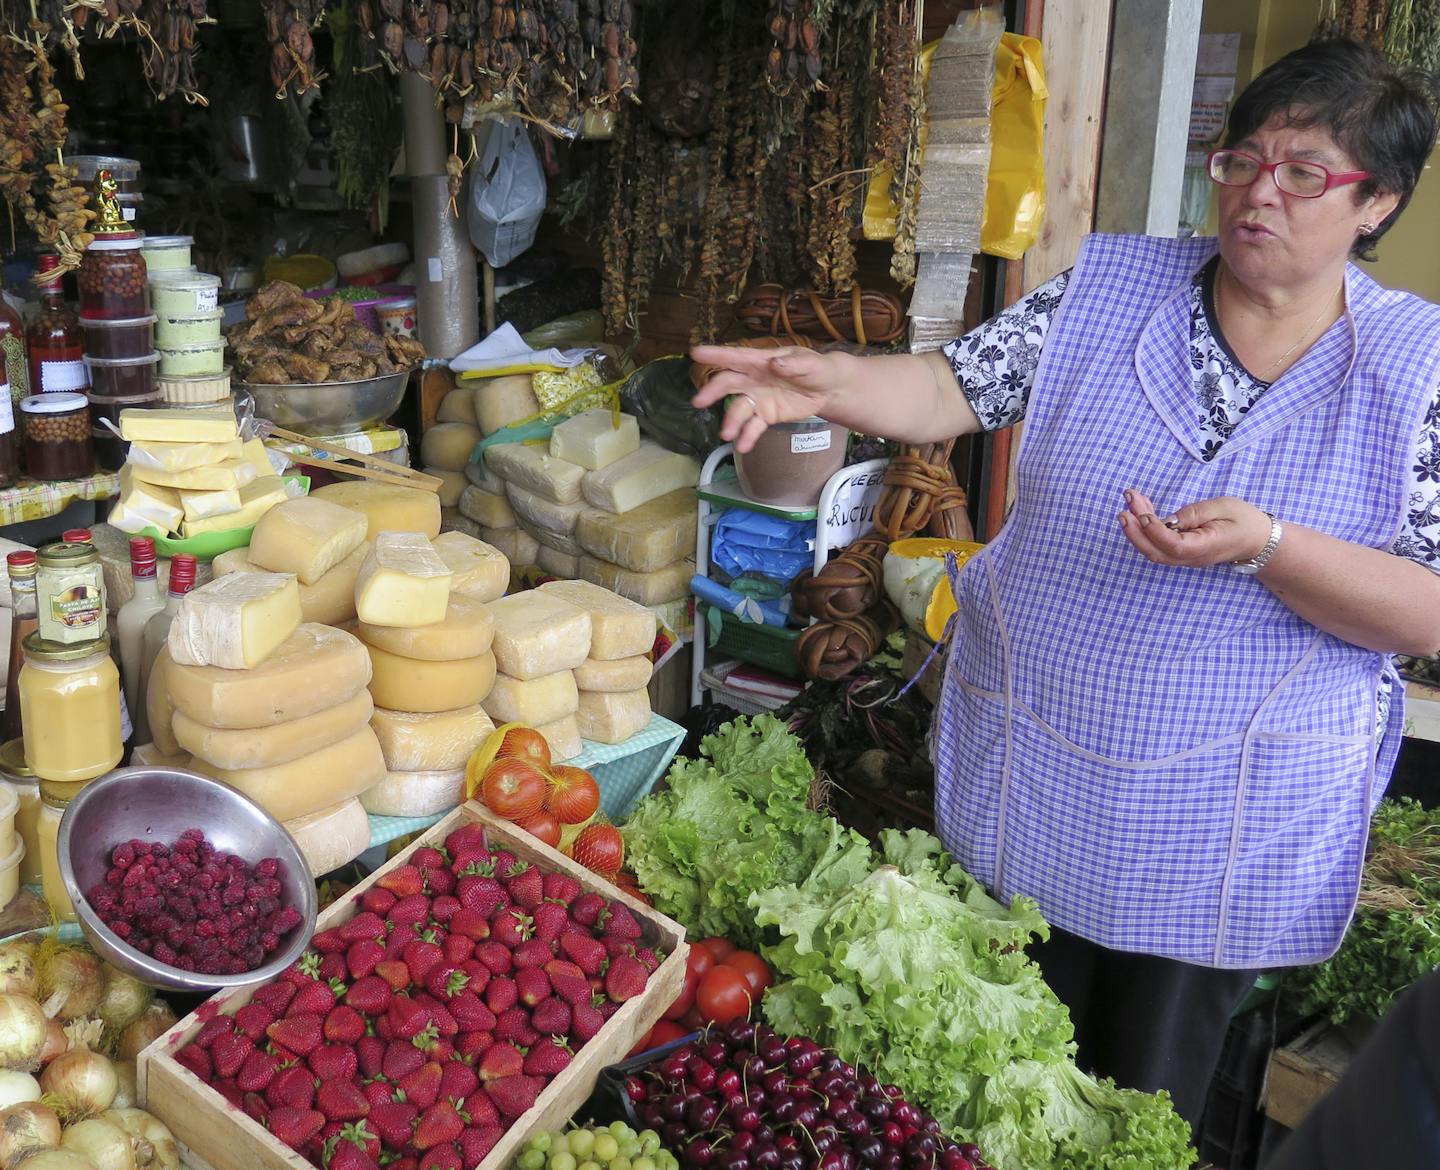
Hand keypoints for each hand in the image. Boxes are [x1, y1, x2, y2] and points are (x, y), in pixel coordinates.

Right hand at [690, 345, 842, 452]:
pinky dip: (747, 436)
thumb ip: (794, 364)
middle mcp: (754, 379)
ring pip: (739, 409)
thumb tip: (775, 363)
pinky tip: (743, 446)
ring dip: (731, 421)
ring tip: (727, 435)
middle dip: (713, 391)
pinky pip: (753, 426)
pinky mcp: (766, 415)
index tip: (695, 354)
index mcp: (762, 361)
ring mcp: (758, 398)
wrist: (828, 390)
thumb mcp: (811, 364)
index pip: (736, 357)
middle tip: (699, 402)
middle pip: (729, 383)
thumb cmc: (816, 369)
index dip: (716, 354)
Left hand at [1118, 489, 1273, 568]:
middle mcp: (1190, 558)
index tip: (1143, 514)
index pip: (1172, 545)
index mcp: (1204, 548)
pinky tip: (1140, 509)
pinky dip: (1145, 527)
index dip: (1154, 531)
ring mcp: (1183, 558)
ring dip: (1137, 527)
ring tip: (1130, 500)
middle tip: (1125, 506)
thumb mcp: (1222, 508)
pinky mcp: (1179, 551)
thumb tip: (1167, 519)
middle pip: (1155, 552)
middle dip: (1135, 530)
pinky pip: (1158, 544)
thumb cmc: (1243, 520)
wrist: (1256, 539)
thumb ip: (1194, 513)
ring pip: (1153, 548)